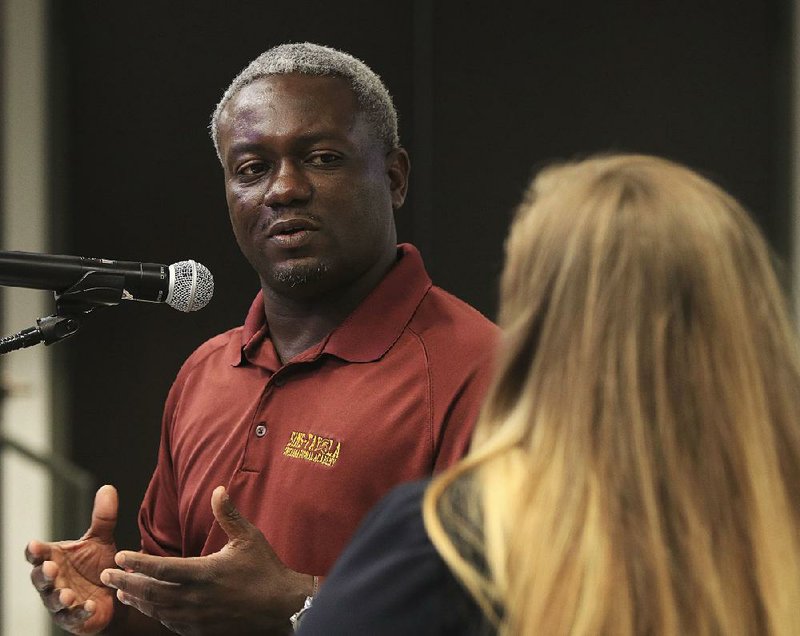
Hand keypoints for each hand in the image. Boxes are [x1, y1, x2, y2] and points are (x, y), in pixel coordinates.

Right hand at [25, 485, 118, 634]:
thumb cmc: (97, 564)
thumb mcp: (101, 540)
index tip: (36, 545)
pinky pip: (74, 617)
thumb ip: (103, 517)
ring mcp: (61, 601)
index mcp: (55, 558)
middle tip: (51, 568)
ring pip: (53, 601)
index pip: (38, 554)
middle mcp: (54, 581)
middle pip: (40, 578)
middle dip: (44, 574)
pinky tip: (89, 607)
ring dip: (59, 597)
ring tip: (67, 594)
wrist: (113, 593)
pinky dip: (81, 613)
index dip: (35, 551)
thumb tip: (107, 488)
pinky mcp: (73, 618)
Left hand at [100, 486, 312, 635]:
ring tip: (121, 591)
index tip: (119, 554)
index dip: (137, 562)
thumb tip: (217, 488)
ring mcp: (197, 618)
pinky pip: (171, 623)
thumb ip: (228, 514)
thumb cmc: (265, 569)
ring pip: (157, 610)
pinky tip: (149, 607)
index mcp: (204, 573)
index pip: (160, 568)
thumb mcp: (248, 538)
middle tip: (107, 573)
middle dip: (125, 581)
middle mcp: (196, 598)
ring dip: (137, 600)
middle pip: (150, 592)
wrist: (281, 607)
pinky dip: (155, 614)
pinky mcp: (202, 631)